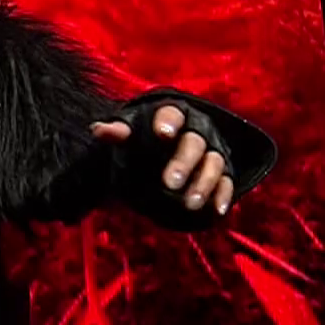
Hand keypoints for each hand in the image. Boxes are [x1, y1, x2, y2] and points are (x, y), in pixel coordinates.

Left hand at [92, 104, 236, 214]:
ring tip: (189, 203)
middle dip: (183, 162)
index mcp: (171, 117)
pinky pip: (226, 184)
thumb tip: (99, 130)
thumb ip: (117, 133)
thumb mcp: (128, 139)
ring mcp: (211, 154)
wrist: (160, 162)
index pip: (172, 114)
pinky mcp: (222, 176)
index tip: (162, 134)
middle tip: (169, 183)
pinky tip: (216, 210)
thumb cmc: (142, 145)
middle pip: (194, 143)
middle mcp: (196, 132)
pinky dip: (222, 196)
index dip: (168, 122)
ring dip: (203, 183)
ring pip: (213, 163)